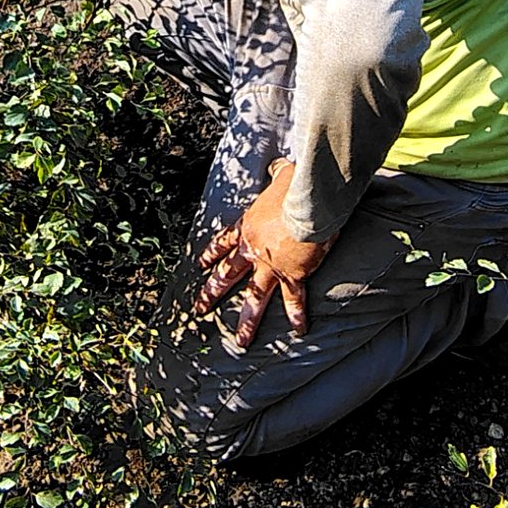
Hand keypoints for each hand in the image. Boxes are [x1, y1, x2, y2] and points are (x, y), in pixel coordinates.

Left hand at [194, 159, 334, 349]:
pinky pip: (294, 299)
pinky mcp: (292, 275)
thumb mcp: (282, 176)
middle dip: (212, 292)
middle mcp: (253, 249)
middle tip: (199, 309)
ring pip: (253, 297)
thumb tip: (279, 166)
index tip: (199, 265)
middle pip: (227, 274)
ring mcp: (270, 265)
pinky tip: (299, 332)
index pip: (223, 242)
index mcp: (248, 226)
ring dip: (247, 320)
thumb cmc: (294, 186)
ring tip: (240, 341)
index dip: (211, 254)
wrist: (308, 202)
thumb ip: (277, 174)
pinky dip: (297, 316)